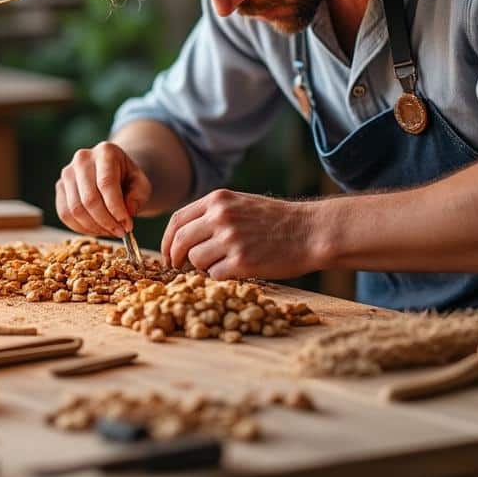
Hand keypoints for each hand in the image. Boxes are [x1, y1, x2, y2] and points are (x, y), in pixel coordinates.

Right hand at [54, 141, 151, 237]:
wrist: (114, 173)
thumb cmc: (129, 179)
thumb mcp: (142, 184)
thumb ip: (138, 196)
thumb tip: (126, 212)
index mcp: (105, 152)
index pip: (106, 184)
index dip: (116, 209)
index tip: (127, 226)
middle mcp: (82, 158)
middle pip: (89, 199)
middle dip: (106, 222)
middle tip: (120, 232)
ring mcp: (68, 172)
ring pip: (75, 209)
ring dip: (94, 227)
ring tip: (110, 231)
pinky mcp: (59, 187)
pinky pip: (65, 214)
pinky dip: (81, 228)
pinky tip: (96, 229)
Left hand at [161, 189, 319, 278]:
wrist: (311, 231)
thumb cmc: (277, 221)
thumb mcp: (241, 204)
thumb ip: (213, 214)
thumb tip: (182, 235)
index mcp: (218, 200)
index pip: (177, 220)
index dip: (167, 241)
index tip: (166, 254)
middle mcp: (221, 217)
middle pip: (180, 242)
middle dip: (175, 258)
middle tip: (178, 268)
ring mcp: (231, 239)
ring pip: (196, 261)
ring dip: (204, 267)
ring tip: (224, 263)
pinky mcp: (242, 261)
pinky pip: (215, 275)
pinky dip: (222, 276)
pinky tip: (238, 269)